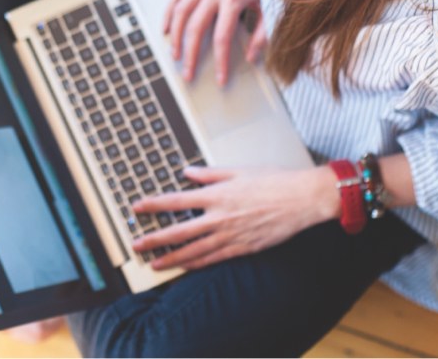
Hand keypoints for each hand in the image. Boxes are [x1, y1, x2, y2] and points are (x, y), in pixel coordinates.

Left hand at [130, 165, 337, 270]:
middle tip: (136, 244)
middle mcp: (219, 217)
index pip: (176, 200)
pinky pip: (214, 259)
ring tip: (154, 264)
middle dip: (155, 239)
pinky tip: (185, 268)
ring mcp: (230, 235)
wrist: (301, 199)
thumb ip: (210, 173)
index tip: (137, 207)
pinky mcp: (242, 248)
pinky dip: (197, 264)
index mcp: (216, 195)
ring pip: (194, 251)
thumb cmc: (274, 180)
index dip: (154, 205)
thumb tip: (187, 171)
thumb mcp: (239, 170)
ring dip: (172, 258)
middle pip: (179, 231)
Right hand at [163, 0, 266, 85]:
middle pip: (196, 27)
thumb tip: (251, 58)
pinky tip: (165, 29)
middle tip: (188, 74)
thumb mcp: (269, 8)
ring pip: (180, 11)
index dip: (220, 61)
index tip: (219, 79)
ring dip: (175, 36)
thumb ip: (262, 34)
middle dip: (191, 54)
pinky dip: (168, 13)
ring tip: (175, 54)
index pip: (223, 37)